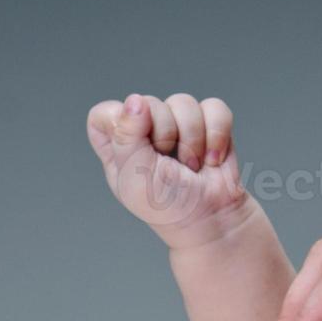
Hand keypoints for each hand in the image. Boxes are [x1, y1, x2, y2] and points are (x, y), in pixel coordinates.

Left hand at [87, 93, 249, 249]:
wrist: (213, 220)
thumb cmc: (168, 207)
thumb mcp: (136, 178)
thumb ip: (127, 137)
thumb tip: (135, 100)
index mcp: (117, 148)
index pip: (104, 114)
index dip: (119, 123)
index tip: (135, 147)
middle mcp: (144, 132)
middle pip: (148, 102)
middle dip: (165, 134)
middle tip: (170, 165)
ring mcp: (177, 125)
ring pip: (183, 102)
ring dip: (193, 138)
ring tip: (193, 166)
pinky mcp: (208, 123)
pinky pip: (214, 108)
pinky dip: (218, 134)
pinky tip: (213, 159)